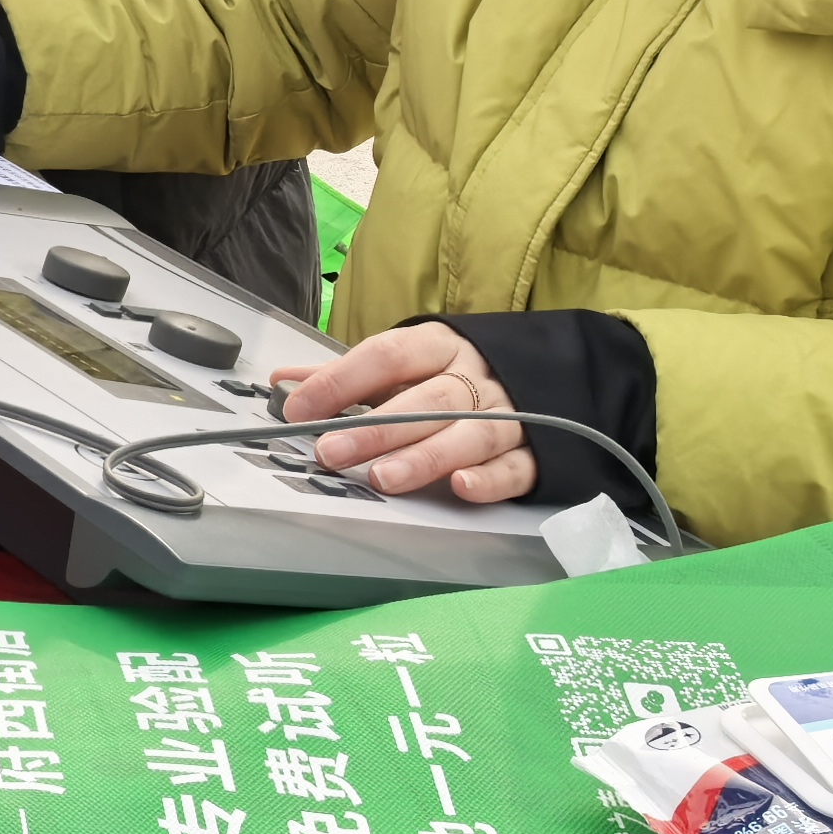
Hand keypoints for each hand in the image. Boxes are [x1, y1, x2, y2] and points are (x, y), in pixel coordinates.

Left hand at [279, 324, 539, 505]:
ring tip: (382, 478)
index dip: (341, 380)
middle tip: (331, 452)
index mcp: (439, 346)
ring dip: (424, 457)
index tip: (300, 407)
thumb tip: (284, 382)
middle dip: (375, 429)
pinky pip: (514, 467)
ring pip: (469, 434)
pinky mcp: (534, 454)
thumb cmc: (454, 374)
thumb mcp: (404, 364)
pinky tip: (460, 486)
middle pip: (426, 400)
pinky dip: (488, 479)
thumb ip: (347, 376)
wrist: (548, 376)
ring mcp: (509, 414)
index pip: (388, 355)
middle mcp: (474, 378)